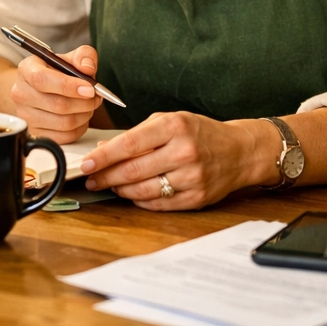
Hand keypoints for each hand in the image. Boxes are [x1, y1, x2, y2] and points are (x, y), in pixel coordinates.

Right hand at [7, 45, 102, 143]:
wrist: (37, 89)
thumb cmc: (56, 72)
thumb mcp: (69, 58)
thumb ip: (83, 56)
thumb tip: (88, 68)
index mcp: (27, 69)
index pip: (42, 79)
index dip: (68, 86)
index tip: (90, 89)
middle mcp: (21, 93)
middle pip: (57, 105)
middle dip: (84, 103)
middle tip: (96, 97)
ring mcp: (25, 116)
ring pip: (64, 123)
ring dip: (84, 115)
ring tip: (88, 106)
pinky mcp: (35, 133)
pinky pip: (65, 137)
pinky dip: (80, 128)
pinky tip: (80, 117)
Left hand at [80, 111, 268, 209]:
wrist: (240, 151)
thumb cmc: (199, 132)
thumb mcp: (170, 121)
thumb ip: (138, 134)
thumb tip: (104, 149)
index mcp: (174, 127)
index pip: (129, 144)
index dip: (104, 157)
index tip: (86, 163)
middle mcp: (184, 152)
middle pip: (134, 170)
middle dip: (106, 176)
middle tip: (91, 178)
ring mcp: (193, 178)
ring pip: (144, 190)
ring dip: (121, 190)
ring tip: (109, 185)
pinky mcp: (198, 198)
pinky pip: (160, 204)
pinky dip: (141, 201)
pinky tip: (131, 195)